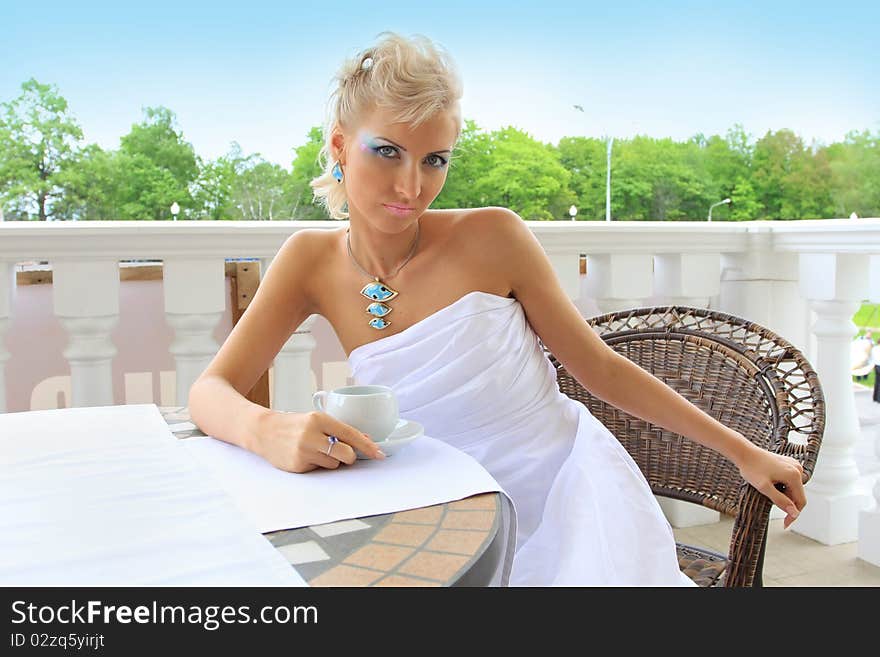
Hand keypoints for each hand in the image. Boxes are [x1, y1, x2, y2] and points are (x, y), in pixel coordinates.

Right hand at [252, 410, 384, 472]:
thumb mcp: (316, 421)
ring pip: (334, 464)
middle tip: (343, 452)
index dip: (367, 446)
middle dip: (349, 456)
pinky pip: (320, 470)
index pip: (350, 434)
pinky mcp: (298, 465)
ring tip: (315, 450)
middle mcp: (311, 434)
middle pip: (347, 454)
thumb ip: (340, 430)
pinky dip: (317, 465)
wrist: (264, 431)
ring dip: (331, 460)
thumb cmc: (294, 425)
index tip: (379, 454)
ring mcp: (304, 451)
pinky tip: (305, 456)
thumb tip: (366, 440)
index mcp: (319, 419)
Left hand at [737, 444, 805, 528]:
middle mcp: (797, 469)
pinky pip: (790, 480)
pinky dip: (783, 487)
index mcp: (794, 475)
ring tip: (768, 490)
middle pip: (798, 495)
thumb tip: (794, 513)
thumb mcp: (764, 487)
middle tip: (770, 504)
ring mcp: (794, 465)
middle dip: (787, 503)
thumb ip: (780, 500)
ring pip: (794, 488)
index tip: (785, 524)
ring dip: (784, 495)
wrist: (744, 453)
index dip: (793, 515)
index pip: (800, 502)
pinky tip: (772, 484)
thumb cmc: (751, 468)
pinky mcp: (788, 463)